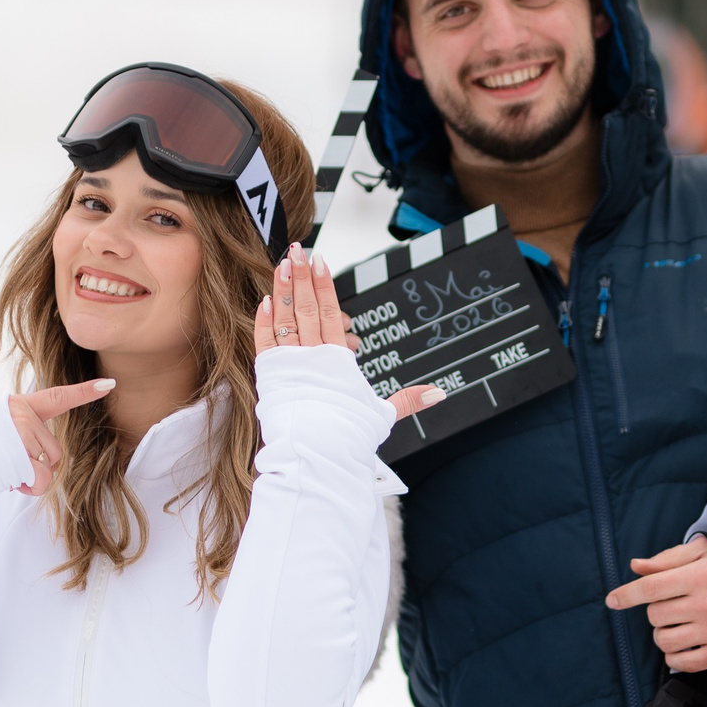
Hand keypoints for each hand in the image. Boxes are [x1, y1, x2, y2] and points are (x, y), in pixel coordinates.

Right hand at [6, 378, 114, 494]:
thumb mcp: (1, 426)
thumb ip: (26, 430)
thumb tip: (47, 459)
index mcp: (21, 406)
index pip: (58, 396)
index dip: (85, 391)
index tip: (108, 385)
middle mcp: (23, 416)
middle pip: (55, 450)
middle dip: (38, 465)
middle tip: (10, 462)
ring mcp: (21, 434)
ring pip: (49, 468)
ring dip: (30, 478)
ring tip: (6, 470)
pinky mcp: (18, 454)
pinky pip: (41, 479)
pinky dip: (29, 487)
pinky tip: (9, 480)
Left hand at [255, 243, 444, 421]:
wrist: (319, 456)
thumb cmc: (350, 437)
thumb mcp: (382, 415)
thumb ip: (408, 400)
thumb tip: (441, 393)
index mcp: (338, 360)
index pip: (330, 313)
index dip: (324, 286)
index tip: (320, 261)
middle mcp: (313, 356)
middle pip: (307, 308)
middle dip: (302, 276)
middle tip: (297, 250)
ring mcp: (290, 364)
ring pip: (285, 319)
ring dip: (282, 290)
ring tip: (282, 264)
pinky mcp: (270, 377)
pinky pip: (265, 343)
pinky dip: (264, 322)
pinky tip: (264, 301)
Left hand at [603, 535, 706, 672]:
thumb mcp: (705, 554)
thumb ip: (668, 559)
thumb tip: (635, 567)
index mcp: (702, 576)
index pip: (651, 587)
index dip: (627, 594)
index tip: (612, 600)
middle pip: (655, 615)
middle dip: (657, 611)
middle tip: (676, 605)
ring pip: (664, 641)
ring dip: (664, 634)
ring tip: (679, 625)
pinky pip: (681, 664)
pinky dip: (675, 656)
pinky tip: (685, 644)